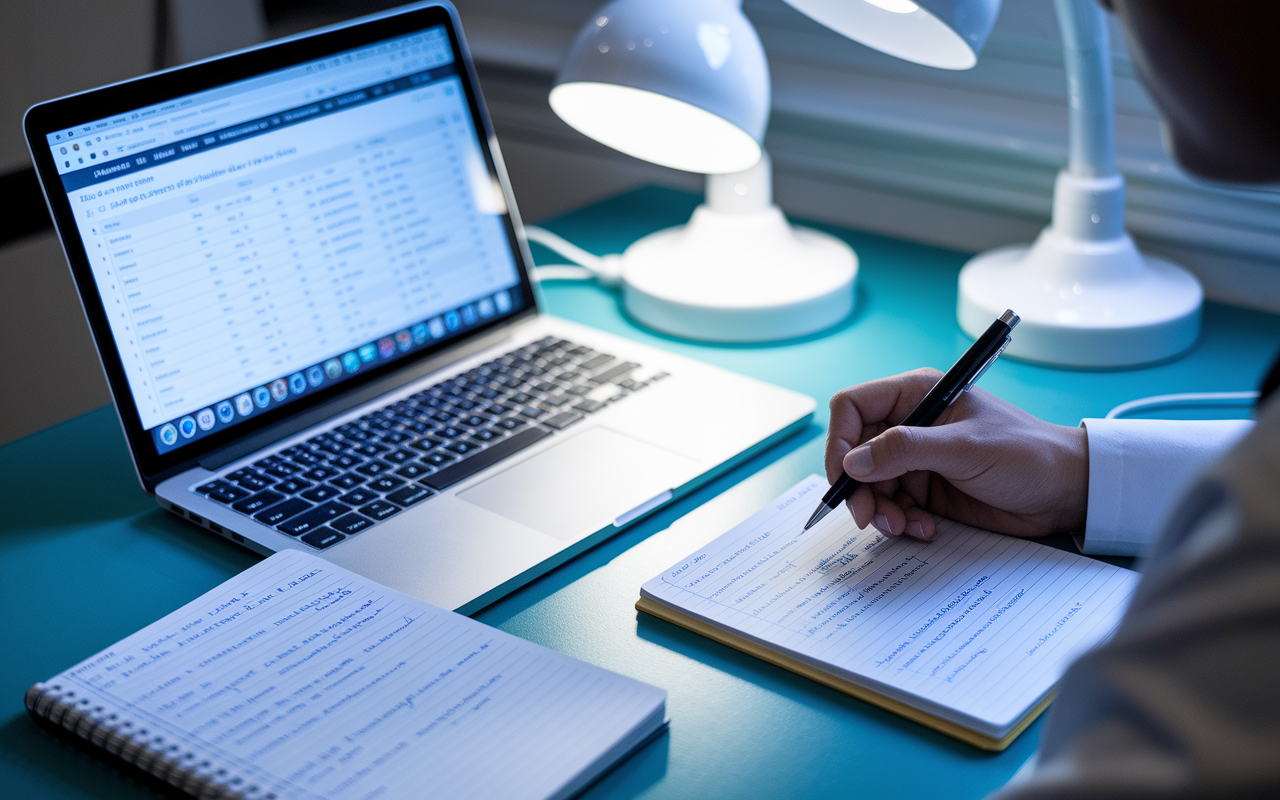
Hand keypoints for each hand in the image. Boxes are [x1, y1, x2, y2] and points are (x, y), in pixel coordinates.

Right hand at [825, 369, 1087, 541]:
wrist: (1067, 492)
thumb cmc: (1026, 455)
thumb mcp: (965, 449)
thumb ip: (905, 451)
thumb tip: (852, 462)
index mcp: (917, 395)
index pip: (853, 407)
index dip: (841, 441)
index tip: (845, 478)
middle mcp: (910, 424)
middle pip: (855, 452)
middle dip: (859, 488)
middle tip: (869, 519)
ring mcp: (917, 459)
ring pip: (870, 485)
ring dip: (880, 511)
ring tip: (904, 527)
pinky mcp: (926, 489)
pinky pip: (892, 506)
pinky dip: (900, 521)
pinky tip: (923, 529)